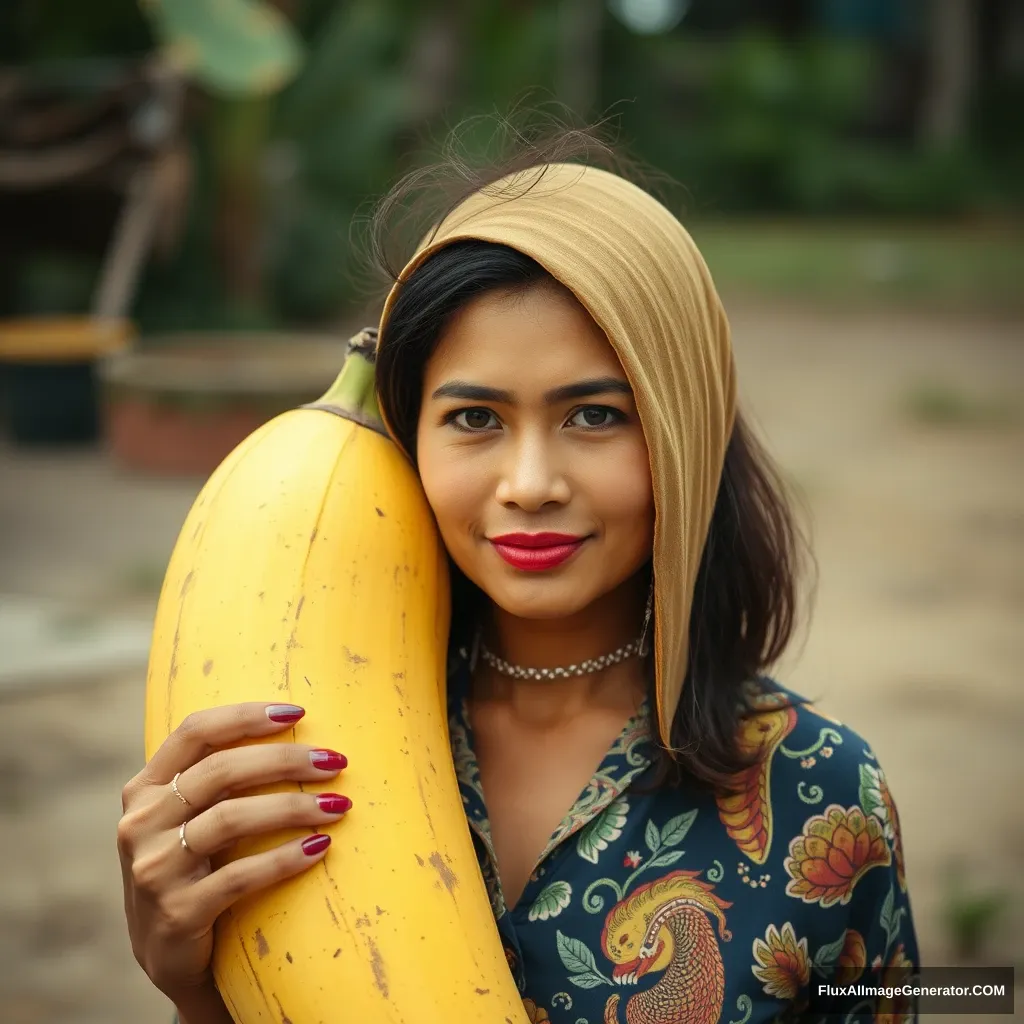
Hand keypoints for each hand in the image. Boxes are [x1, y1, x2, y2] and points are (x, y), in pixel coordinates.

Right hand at [117, 702, 350, 999]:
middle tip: (335, 761)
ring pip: (230, 819)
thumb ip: (217, 779)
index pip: (194, 732)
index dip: (245, 716)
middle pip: (220, 772)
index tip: (298, 712)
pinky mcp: (176, 914)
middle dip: (285, 760)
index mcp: (145, 790)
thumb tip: (298, 727)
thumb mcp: (189, 818)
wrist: (170, 960)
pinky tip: (320, 848)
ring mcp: (153, 870)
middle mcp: (141, 824)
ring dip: (293, 807)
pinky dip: (284, 859)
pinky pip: (239, 876)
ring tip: (339, 805)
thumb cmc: (196, 870)